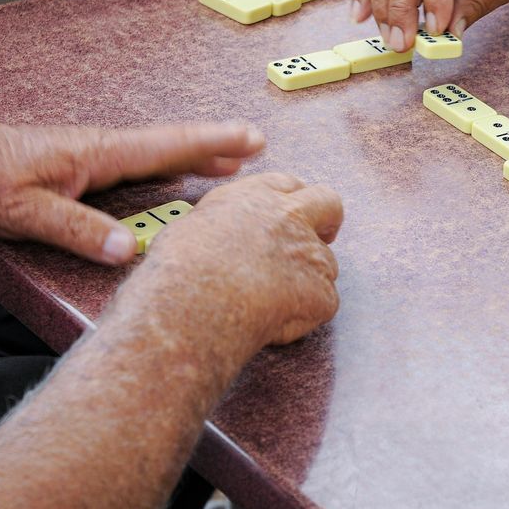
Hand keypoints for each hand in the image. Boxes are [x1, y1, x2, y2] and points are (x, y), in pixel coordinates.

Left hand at [0, 116, 263, 263]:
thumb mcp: (23, 213)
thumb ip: (78, 231)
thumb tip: (131, 250)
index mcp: (95, 152)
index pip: (166, 145)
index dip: (211, 142)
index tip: (251, 138)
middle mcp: (98, 148)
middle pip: (169, 144)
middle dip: (214, 143)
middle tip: (256, 145)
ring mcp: (88, 155)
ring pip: (153, 153)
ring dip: (192, 154)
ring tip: (228, 161)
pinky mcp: (75, 165)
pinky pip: (135, 163)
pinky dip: (164, 164)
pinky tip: (169, 175)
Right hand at [143, 172, 343, 346]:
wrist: (193, 303)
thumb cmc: (180, 270)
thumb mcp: (194, 224)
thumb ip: (224, 222)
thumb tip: (223, 235)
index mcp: (256, 196)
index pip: (288, 185)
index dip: (292, 200)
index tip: (292, 211)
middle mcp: (291, 218)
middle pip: (328, 204)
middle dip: (328, 219)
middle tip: (323, 236)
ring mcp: (311, 255)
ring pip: (326, 263)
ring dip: (310, 278)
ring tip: (274, 301)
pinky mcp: (321, 293)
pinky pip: (323, 303)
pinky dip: (306, 314)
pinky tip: (274, 323)